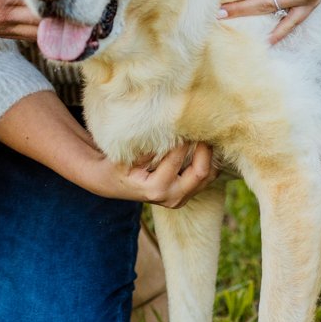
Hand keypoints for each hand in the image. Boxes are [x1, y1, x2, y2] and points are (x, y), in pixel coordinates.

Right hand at [87, 141, 216, 208]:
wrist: (111, 184)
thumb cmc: (115, 167)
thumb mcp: (123, 157)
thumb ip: (146, 148)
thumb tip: (168, 132)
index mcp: (155, 189)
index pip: (176, 160)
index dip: (183, 140)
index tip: (186, 122)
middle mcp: (171, 198)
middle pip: (200, 173)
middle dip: (205, 149)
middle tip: (205, 128)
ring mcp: (180, 199)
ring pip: (208, 177)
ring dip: (209, 156)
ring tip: (207, 135)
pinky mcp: (185, 196)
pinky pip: (206, 179)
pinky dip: (208, 162)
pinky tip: (204, 146)